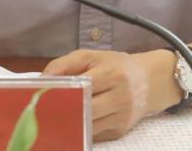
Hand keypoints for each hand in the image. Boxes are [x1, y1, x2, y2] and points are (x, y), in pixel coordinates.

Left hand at [43, 49, 167, 140]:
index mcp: (112, 73)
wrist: (149, 81)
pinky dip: (81, 129)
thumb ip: (64, 64)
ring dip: (69, 123)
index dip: (60, 93)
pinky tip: (72, 122)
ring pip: (87, 126)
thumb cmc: (116, 66)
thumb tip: (42, 80)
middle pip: (84, 110)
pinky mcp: (120, 131)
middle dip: (62, 111)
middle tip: (43, 110)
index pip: (81, 88)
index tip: (42, 96)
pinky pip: (94, 134)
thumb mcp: (91, 56)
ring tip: (54, 116)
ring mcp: (121, 117)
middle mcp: (120, 97)